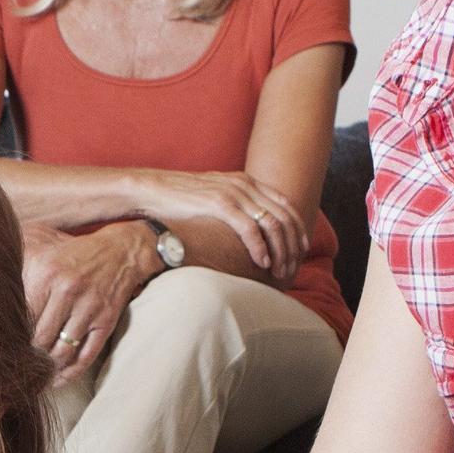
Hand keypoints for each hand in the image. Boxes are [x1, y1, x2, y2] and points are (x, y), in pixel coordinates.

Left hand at [22, 223, 148, 374]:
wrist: (119, 251)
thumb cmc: (71, 253)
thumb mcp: (41, 246)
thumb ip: (15, 263)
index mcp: (46, 271)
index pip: (22, 316)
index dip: (13, 335)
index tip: (4, 347)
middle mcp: (67, 289)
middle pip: (40, 338)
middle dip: (28, 355)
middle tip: (17, 366)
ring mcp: (89, 307)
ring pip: (62, 352)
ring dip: (48, 368)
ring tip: (36, 376)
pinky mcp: (106, 321)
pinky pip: (86, 356)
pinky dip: (70, 373)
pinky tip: (58, 379)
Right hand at [161, 171, 311, 282]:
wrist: (152, 190)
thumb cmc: (180, 201)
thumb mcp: (214, 199)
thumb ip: (234, 208)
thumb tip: (248, 230)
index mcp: (246, 181)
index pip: (285, 205)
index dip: (298, 229)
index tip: (301, 250)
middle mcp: (245, 185)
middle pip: (284, 217)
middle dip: (293, 246)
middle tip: (292, 268)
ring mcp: (233, 193)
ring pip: (272, 225)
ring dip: (280, 251)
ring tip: (279, 271)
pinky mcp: (220, 204)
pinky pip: (250, 229)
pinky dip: (261, 248)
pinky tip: (262, 262)